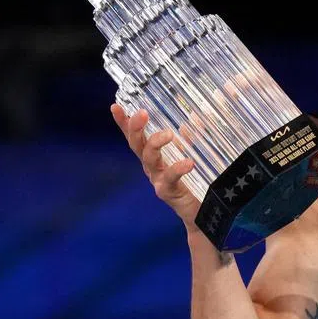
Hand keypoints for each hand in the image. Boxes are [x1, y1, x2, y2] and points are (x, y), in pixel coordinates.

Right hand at [111, 104, 200, 229]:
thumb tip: (195, 118)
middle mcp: (151, 166)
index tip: (115, 106)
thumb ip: (191, 137)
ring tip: (169, 134)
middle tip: (141, 113)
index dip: (124, 122)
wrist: (202, 212)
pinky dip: (178, 168)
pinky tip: (188, 163)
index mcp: (154, 155)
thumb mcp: (194, 154)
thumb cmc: (196, 181)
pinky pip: (169, 178)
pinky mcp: (168, 191)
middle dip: (135, 128)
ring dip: (155, 143)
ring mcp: (157, 179)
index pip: (135, 135)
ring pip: (149, 159)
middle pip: (136, 144)